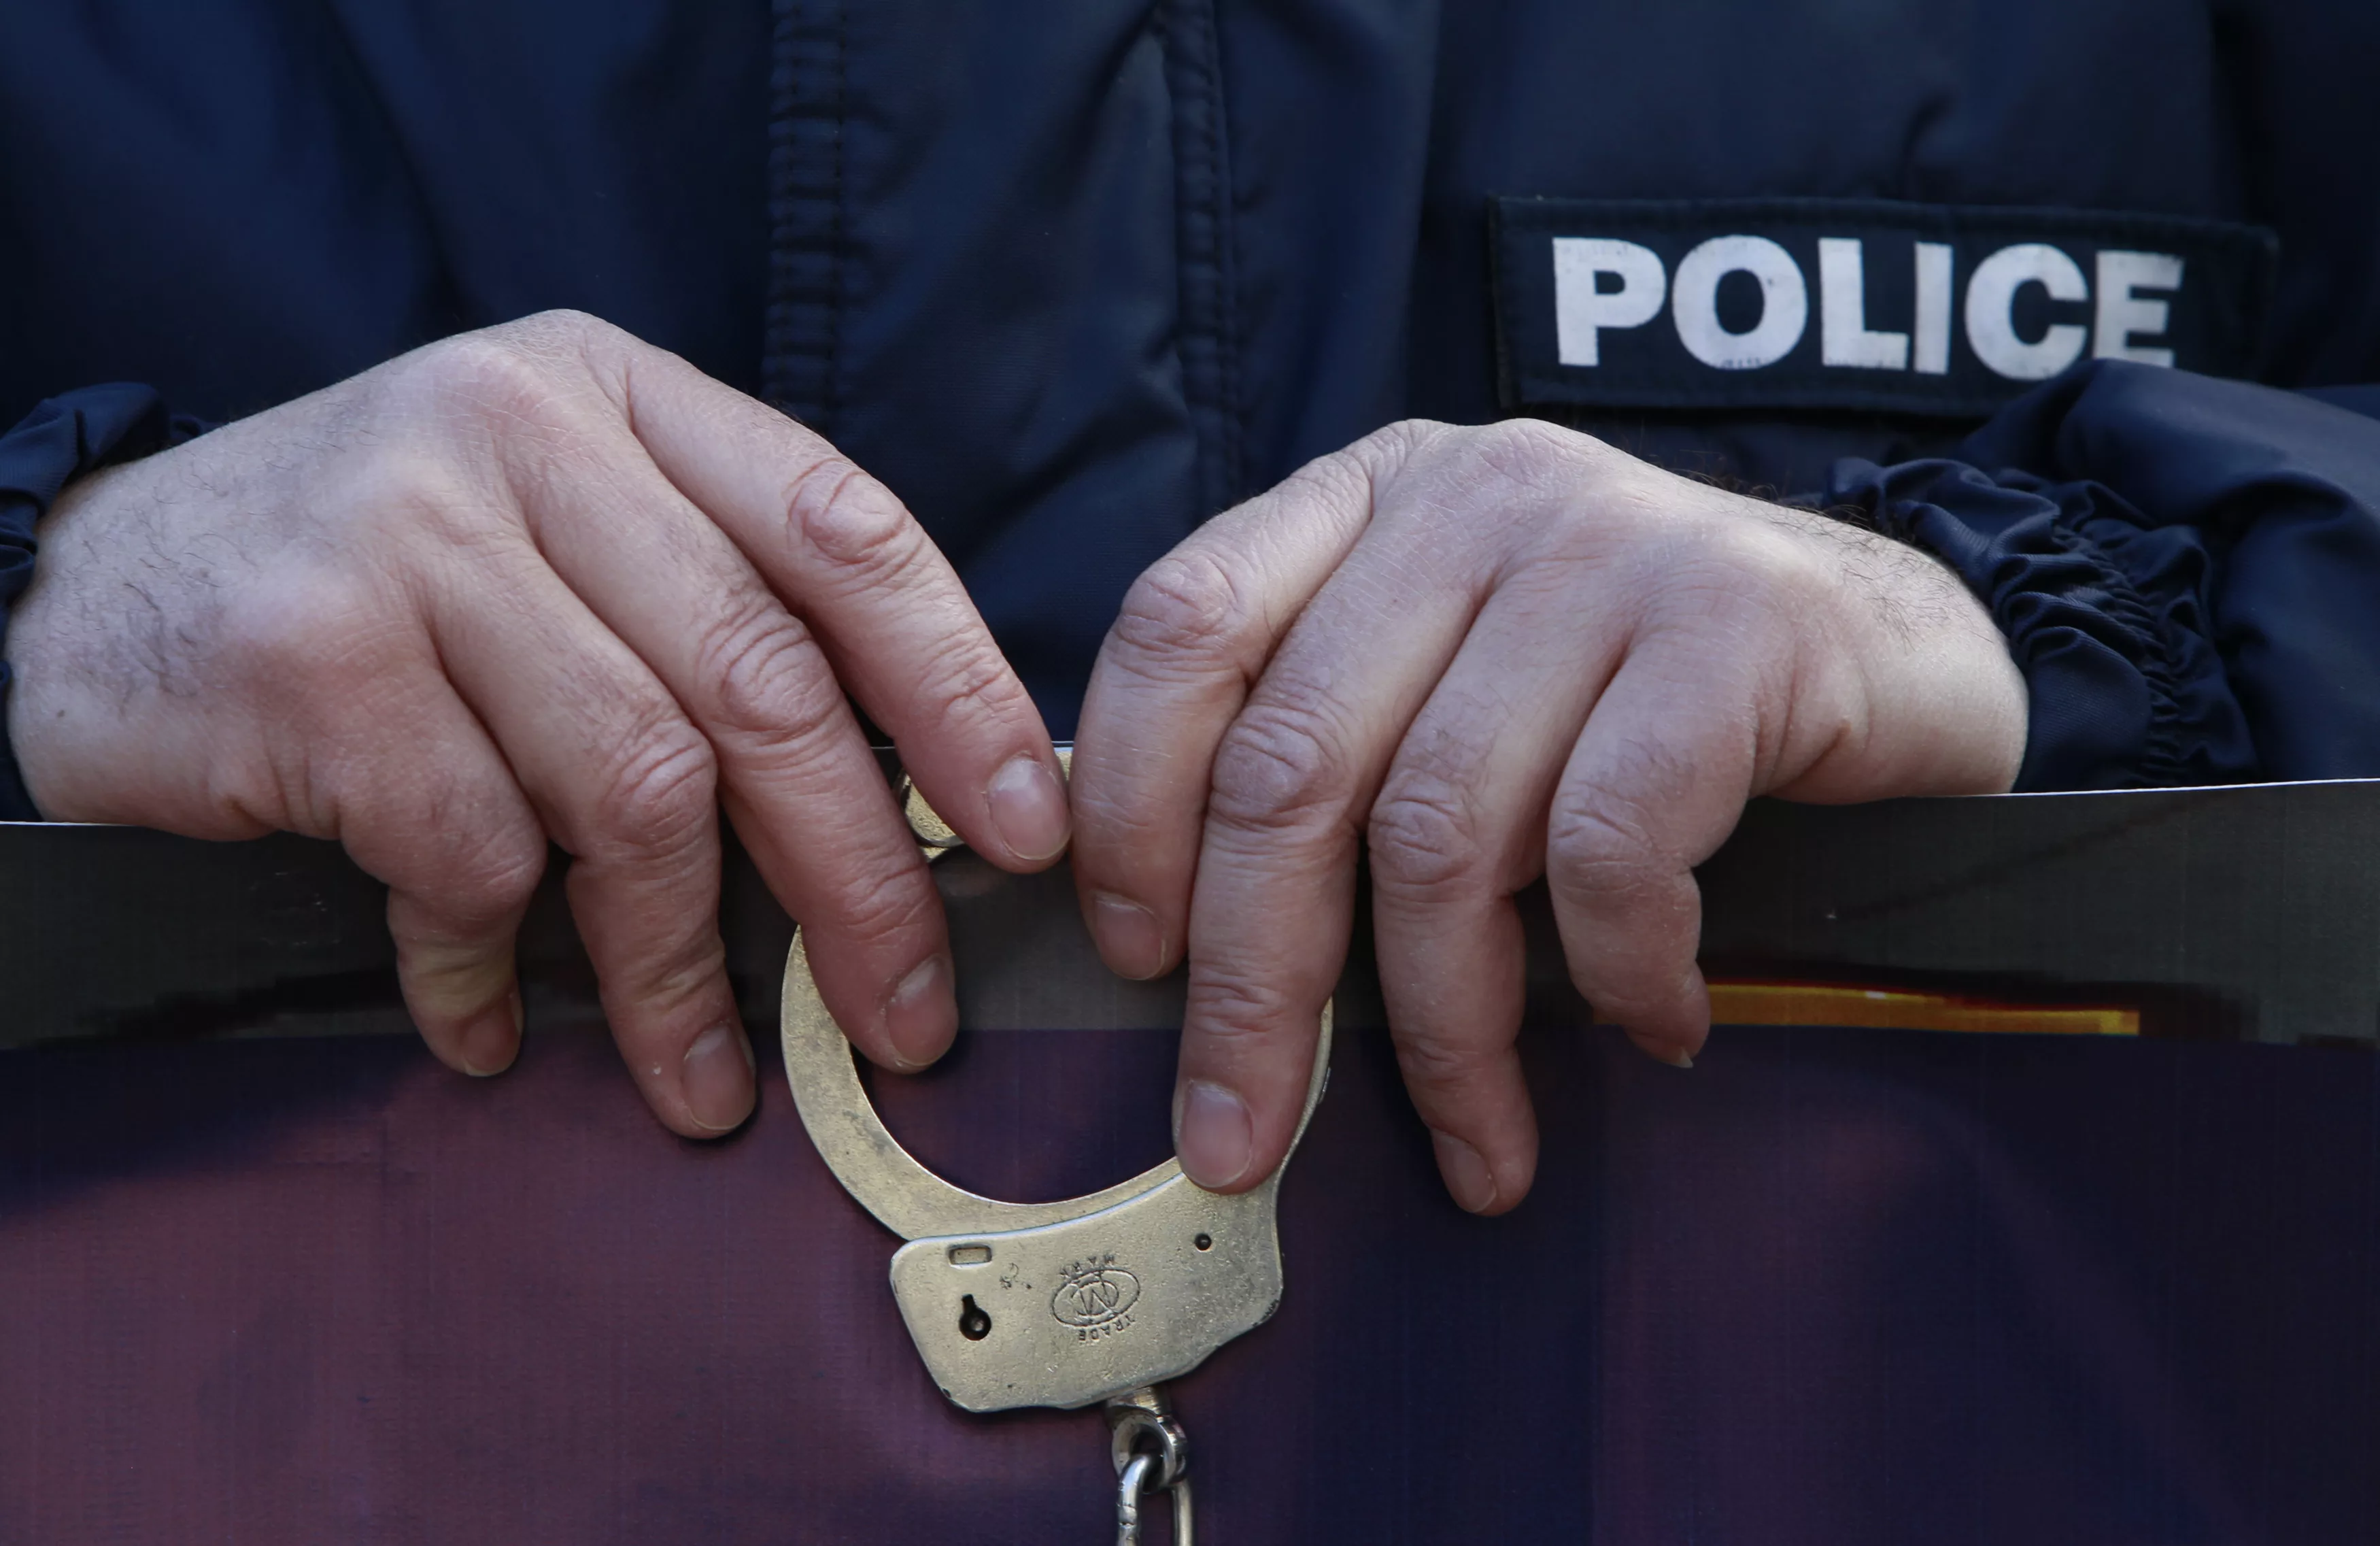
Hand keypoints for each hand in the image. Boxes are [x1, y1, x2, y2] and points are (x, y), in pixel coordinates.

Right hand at [9, 311, 1068, 1133]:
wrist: (82, 594)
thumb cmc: (374, 589)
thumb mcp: (552, 538)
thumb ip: (706, 616)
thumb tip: (914, 807)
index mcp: (617, 397)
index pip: (844, 529)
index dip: (957, 690)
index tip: (1027, 833)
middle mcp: (523, 435)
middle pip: (763, 679)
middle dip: (858, 876)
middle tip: (906, 1016)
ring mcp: (411, 534)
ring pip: (635, 785)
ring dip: (678, 966)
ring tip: (705, 1077)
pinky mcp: (315, 656)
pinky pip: (472, 856)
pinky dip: (496, 970)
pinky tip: (489, 1023)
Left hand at [1069, 419, 2024, 1211]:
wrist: (1899, 652)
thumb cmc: (1641, 707)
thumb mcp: (1458, 689)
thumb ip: (1334, 753)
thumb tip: (1183, 956)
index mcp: (1372, 500)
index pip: (1182, 630)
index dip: (1128, 807)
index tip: (1134, 959)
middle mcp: (1474, 498)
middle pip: (1290, 763)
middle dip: (1253, 984)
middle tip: (1239, 1137)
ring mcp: (1608, 547)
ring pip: (1440, 830)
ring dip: (1442, 1029)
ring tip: (1480, 1137)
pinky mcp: (1735, 624)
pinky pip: (1607, 847)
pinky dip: (1610, 971)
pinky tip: (1648, 1023)